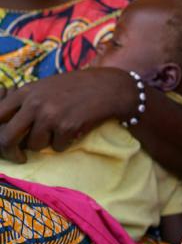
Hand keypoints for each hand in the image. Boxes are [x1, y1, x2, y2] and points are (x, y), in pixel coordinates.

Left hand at [0, 68, 133, 161]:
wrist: (110, 88)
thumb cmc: (78, 87)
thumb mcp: (46, 87)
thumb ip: (27, 101)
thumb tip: (8, 126)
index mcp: (26, 91)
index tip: (6, 141)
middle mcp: (35, 103)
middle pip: (8, 137)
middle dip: (12, 151)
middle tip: (20, 157)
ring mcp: (51, 115)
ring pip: (35, 145)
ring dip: (47, 144)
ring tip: (60, 131)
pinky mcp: (68, 127)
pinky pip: (58, 147)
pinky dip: (66, 143)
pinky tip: (75, 130)